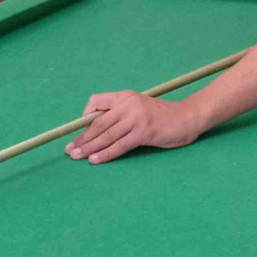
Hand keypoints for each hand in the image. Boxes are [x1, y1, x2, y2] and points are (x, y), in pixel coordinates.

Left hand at [65, 92, 199, 164]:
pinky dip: (106, 154)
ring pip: (106, 135)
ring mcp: (136, 118)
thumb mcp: (139, 108)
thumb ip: (121, 115)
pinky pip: (120, 145)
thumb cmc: (162, 116)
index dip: (85, 117)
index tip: (80, 132)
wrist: (188, 118)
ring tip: (76, 156)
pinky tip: (95, 160)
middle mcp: (128, 104)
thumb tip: (97, 131)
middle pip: (98, 123)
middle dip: (82, 138)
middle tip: (69, 149)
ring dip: (89, 148)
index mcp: (125, 96)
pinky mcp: (144, 132)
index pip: (96, 102)